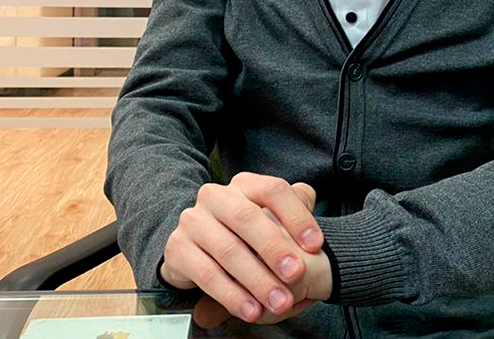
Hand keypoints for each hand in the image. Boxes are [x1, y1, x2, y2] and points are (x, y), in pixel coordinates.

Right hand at [193, 192, 331, 327]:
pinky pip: (206, 274)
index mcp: (244, 184)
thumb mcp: (272, 216)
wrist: (199, 248)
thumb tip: (309, 198)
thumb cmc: (246, 233)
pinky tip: (251, 310)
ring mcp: (193, 221)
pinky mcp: (177, 249)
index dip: (296, 216)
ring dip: (257, 279)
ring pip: (228, 249)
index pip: (273, 190)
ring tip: (279, 302)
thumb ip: (295, 206)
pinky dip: (231, 295)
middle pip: (247, 217)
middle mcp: (215, 197)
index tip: (316, 244)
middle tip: (297, 274)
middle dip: (275, 248)